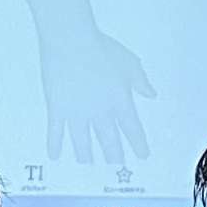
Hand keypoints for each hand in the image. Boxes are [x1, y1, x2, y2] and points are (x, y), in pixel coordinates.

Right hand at [39, 29, 156, 163]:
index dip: (138, 144)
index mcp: (119, 101)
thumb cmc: (101, 47)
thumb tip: (151, 93)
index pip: (132, 129)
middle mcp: (100, 112)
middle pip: (109, 140)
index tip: (142, 155)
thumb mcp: (129, 62)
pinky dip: (55, 144)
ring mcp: (77, 113)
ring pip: (83, 141)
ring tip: (88, 163)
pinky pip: (55, 132)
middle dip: (114, 155)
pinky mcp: (57, 109)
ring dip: (87, 155)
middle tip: (116, 165)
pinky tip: (55, 155)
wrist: (71, 41)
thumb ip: (140, 81)